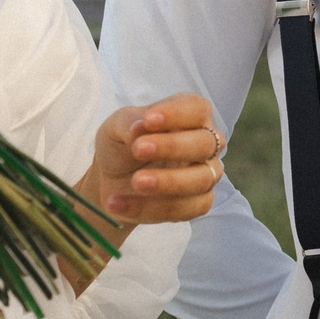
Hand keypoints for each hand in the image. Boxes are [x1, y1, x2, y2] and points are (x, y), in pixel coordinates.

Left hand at [79, 94, 220, 226]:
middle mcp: (206, 143)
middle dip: (172, 147)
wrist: (113, 181)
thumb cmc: (122, 145)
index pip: (196, 108)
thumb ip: (128, 124)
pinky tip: (119, 205)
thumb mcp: (115, 128)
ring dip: (167, 182)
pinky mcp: (199, 203)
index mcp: (191, 115)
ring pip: (201, 179)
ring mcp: (206, 174)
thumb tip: (140, 128)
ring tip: (135, 182)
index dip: (176, 114)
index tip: (148, 120)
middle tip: (138, 150)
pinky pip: (185, 209)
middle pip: (204, 144)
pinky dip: (150, 209)